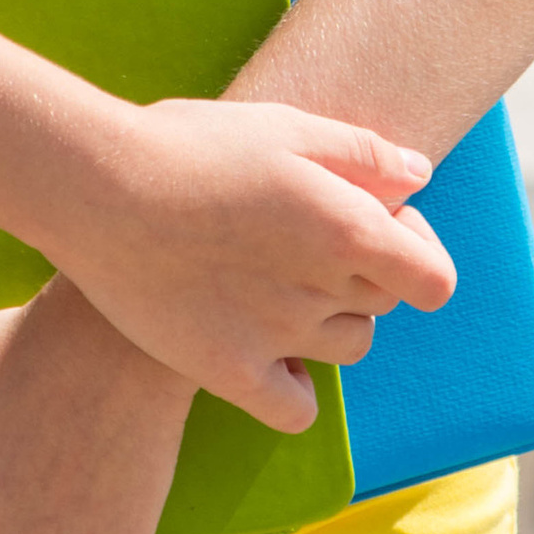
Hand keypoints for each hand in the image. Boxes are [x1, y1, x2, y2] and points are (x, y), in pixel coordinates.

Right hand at [55, 94, 455, 432]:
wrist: (100, 189)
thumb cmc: (193, 144)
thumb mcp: (285, 126)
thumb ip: (362, 154)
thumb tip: (417, 178)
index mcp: (347, 229)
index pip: (433, 280)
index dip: (416, 250)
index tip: (380, 223)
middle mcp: (322, 292)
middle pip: (383, 304)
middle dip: (363, 272)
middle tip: (304, 235)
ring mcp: (277, 338)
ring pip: (346, 347)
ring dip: (328, 319)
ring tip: (275, 278)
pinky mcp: (229, 373)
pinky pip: (296, 408)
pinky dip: (294, 385)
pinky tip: (267, 347)